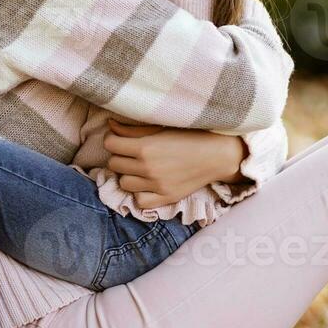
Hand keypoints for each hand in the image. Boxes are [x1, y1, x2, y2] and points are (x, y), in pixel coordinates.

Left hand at [103, 117, 246, 208]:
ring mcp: (156, 186)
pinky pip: (139, 201)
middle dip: (120, 156)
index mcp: (145, 147)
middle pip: (114, 164)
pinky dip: (140, 193)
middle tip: (131, 153)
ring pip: (123, 183)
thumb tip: (110, 126)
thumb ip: (133, 129)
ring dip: (128, 175)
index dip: (114, 140)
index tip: (120, 139)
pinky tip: (147, 184)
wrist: (217, 154)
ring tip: (140, 168)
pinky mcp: (166, 198)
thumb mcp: (161, 127)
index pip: (110, 145)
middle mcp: (148, 168)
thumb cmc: (191, 136)